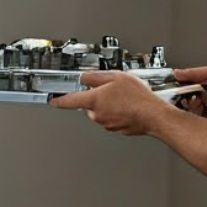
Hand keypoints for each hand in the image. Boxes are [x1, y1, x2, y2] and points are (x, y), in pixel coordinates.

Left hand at [49, 71, 173, 135]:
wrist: (154, 115)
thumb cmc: (138, 98)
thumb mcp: (116, 77)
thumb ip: (96, 77)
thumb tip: (85, 78)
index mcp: (94, 100)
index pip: (69, 101)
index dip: (59, 101)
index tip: (53, 101)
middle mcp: (97, 114)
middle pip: (89, 104)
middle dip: (97, 97)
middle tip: (112, 90)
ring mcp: (106, 123)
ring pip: (101, 112)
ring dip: (109, 105)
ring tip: (125, 98)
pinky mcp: (116, 129)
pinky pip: (112, 118)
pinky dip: (118, 112)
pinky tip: (129, 106)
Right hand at [172, 65, 206, 124]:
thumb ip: (196, 73)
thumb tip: (178, 72)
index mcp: (206, 85)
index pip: (186, 85)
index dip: (179, 84)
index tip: (174, 82)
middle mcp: (205, 98)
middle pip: (184, 97)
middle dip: (181, 94)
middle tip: (181, 92)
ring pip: (187, 109)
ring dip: (187, 104)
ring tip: (193, 98)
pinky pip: (195, 120)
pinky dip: (192, 114)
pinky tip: (195, 107)